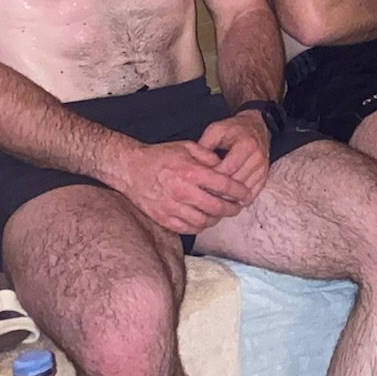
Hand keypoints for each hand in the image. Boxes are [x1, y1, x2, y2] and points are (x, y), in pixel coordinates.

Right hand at [106, 138, 251, 233]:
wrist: (130, 169)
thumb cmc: (161, 156)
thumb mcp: (187, 147)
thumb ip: (209, 156)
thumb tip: (225, 168)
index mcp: (190, 172)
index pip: (224, 185)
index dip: (239, 191)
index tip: (246, 194)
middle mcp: (182, 192)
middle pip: (216, 207)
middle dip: (231, 208)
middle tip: (237, 207)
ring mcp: (171, 207)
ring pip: (204, 221)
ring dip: (216, 218)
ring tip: (221, 213)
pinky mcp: (163, 218)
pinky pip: (188, 228)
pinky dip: (200, 226)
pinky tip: (204, 219)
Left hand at [200, 111, 270, 206]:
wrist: (256, 128)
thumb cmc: (234, 129)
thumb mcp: (216, 130)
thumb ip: (205, 145)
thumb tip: (195, 165)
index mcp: (246, 145)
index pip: (228, 168)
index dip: (213, 177)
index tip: (200, 180)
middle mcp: (258, 158)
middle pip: (237, 182)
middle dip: (219, 190)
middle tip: (203, 193)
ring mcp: (263, 169)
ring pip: (244, 191)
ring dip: (228, 197)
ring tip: (212, 199)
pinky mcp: (264, 177)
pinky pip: (253, 194)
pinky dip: (239, 200)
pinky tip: (227, 200)